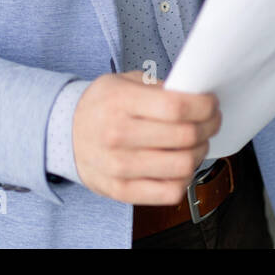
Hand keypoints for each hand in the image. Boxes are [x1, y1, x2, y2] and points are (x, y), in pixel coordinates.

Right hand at [71, 71, 220, 204]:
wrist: (63, 133)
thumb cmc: (101, 105)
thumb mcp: (123, 82)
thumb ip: (158, 88)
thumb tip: (197, 98)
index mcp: (120, 101)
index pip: (176, 106)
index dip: (205, 105)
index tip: (211, 103)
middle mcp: (117, 135)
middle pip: (185, 136)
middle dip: (209, 127)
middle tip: (211, 121)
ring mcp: (118, 167)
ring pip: (183, 165)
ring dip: (200, 152)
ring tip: (197, 142)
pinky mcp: (121, 190)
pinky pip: (169, 192)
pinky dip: (185, 179)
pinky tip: (181, 165)